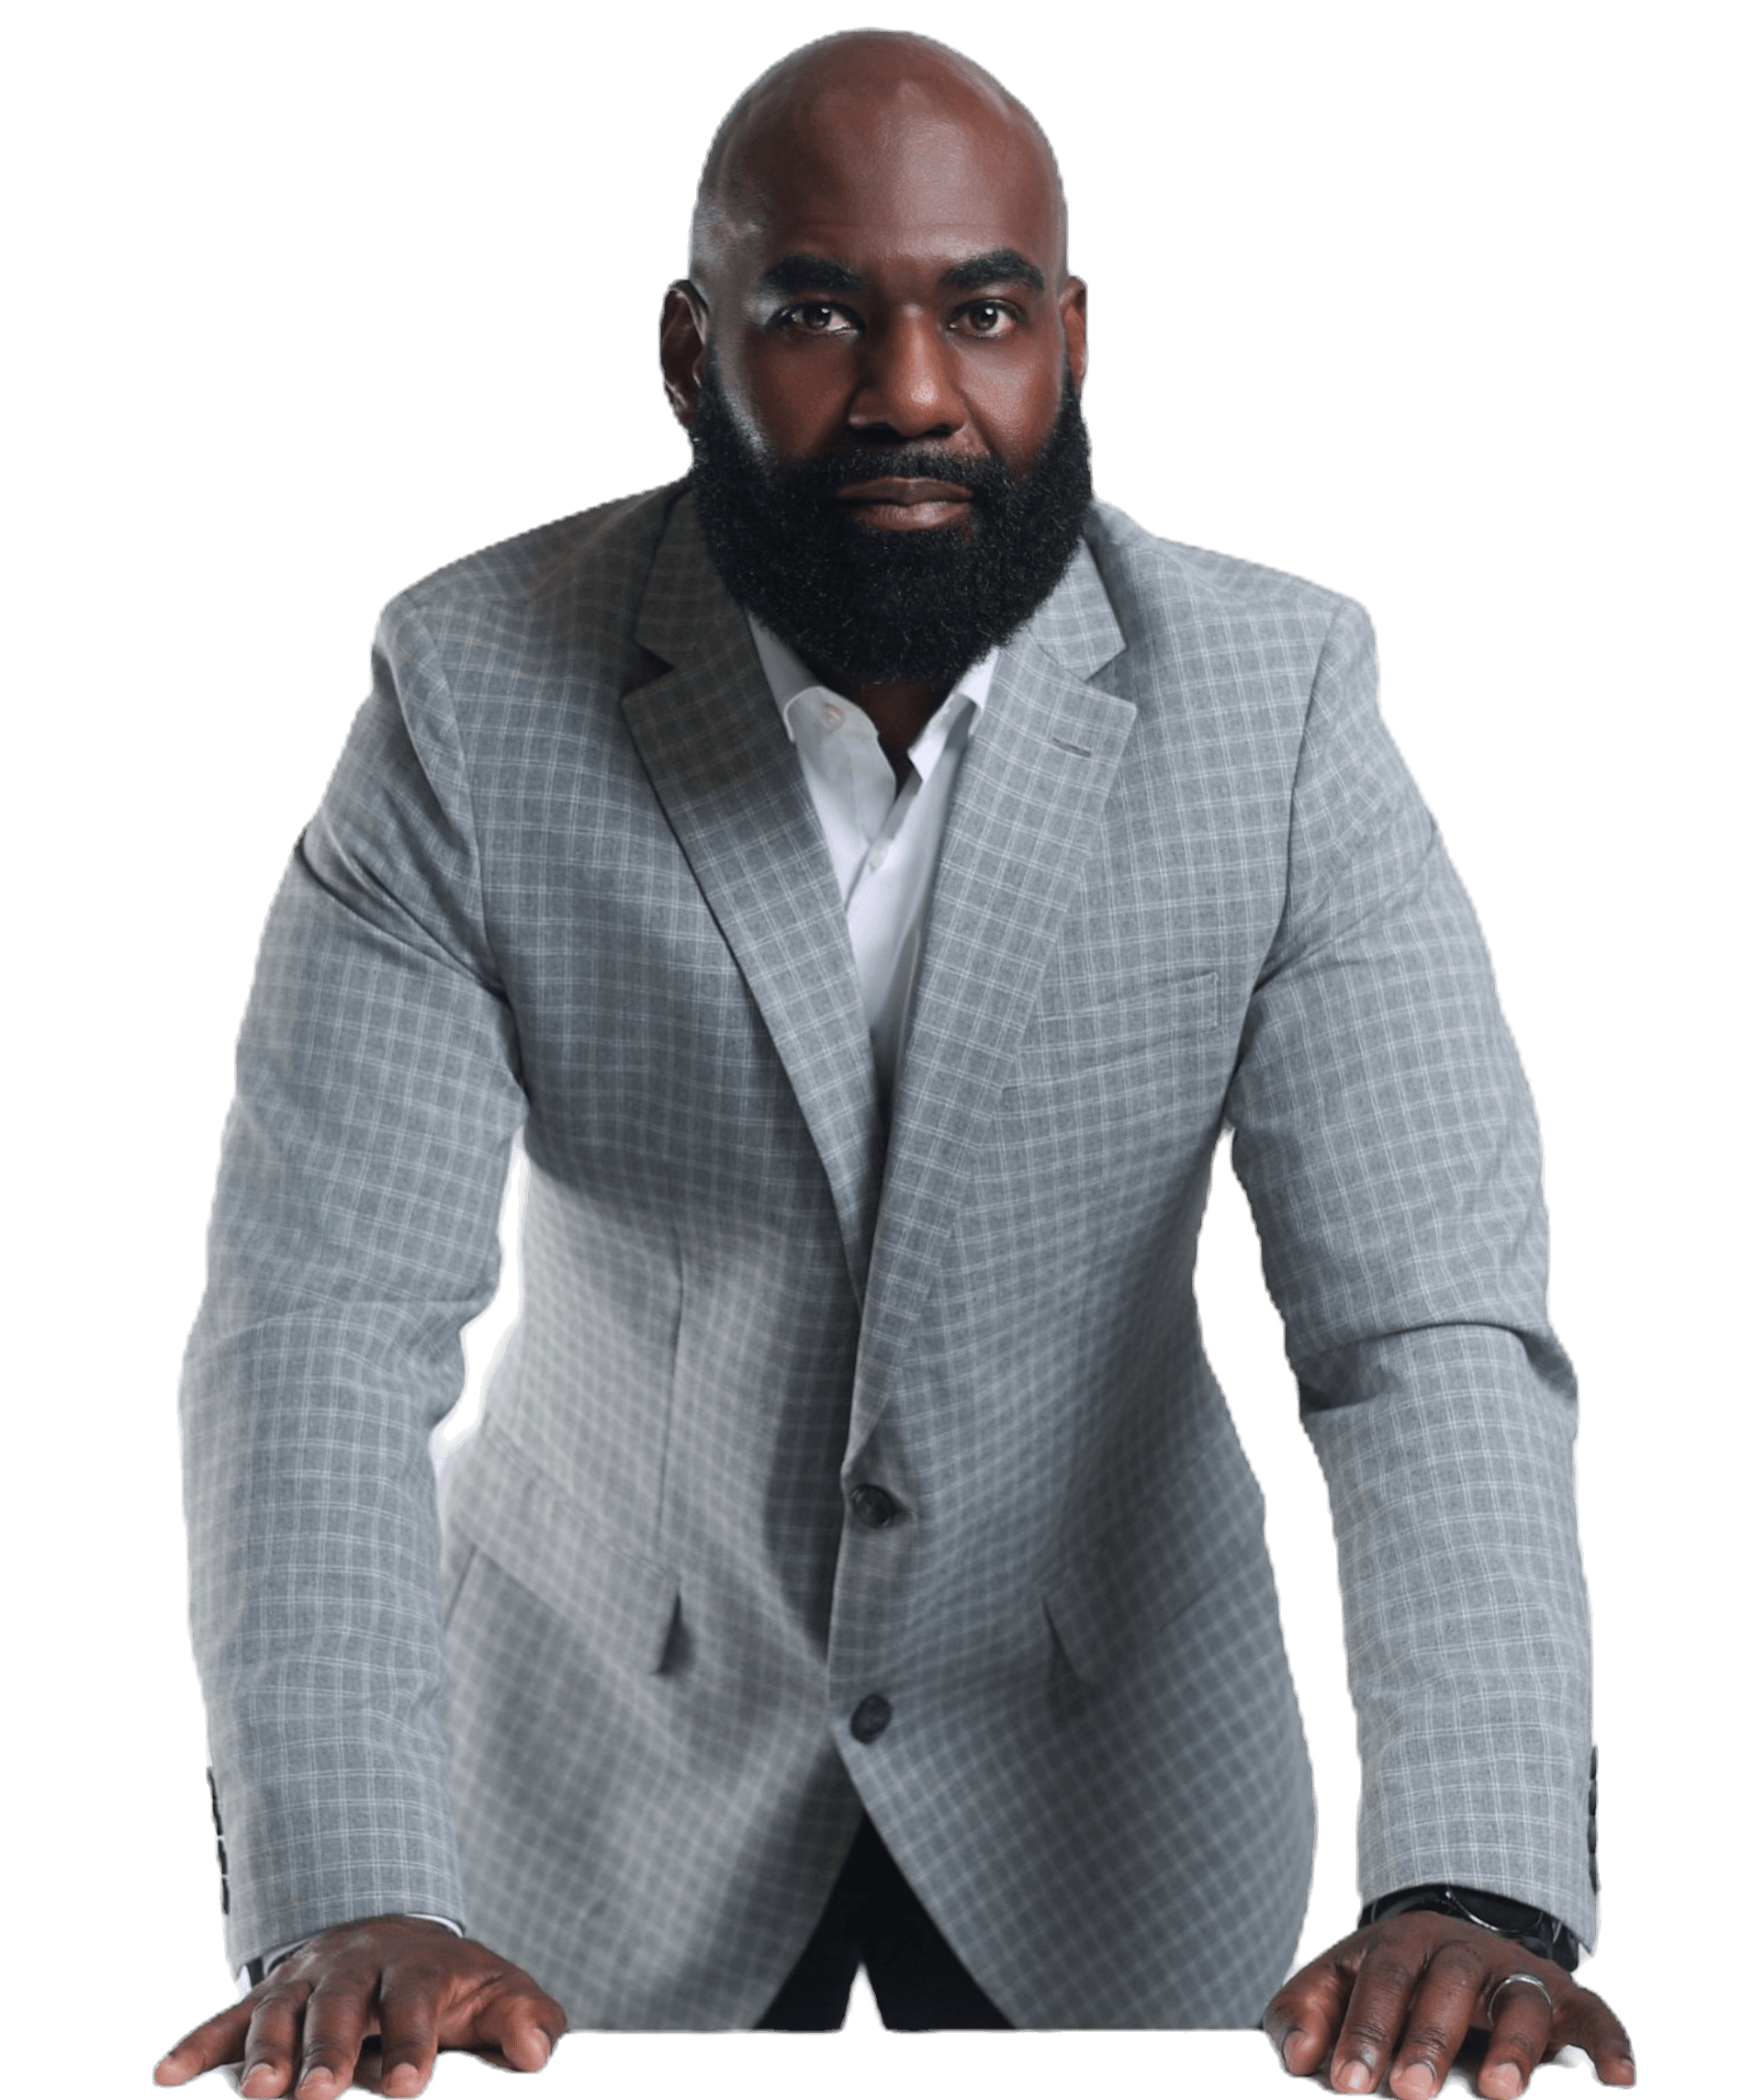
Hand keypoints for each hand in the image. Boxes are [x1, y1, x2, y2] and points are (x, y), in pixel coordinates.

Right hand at [151, 1914, 566, 2097]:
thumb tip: (539, 2053)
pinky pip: (227, 2019)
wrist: (399, 1935)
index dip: (409, 2043)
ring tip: (256, 2096)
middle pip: (339, 2005)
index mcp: (415, 1966)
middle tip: (317, 2096)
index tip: (408, 2087)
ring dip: (265, 2052)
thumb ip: (528, 2021)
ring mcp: (305, 1981)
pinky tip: (165, 2074)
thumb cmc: (455, 1986)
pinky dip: (198, 2044)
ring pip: (280, 2011)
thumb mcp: (501, 1994)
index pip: (412, 2002)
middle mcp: (355, 1967)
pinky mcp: (268, 1998)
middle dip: (327, 2050)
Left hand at [1263, 1910, 1635, 2097]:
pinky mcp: (1569, 2001)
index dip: (1364, 2031)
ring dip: (1513, 2048)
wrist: (1450, 1950)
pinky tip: (1619, 2082)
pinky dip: (1610, 2044)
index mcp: (1402, 1942)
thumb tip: (1296, 2060)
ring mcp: (1518, 1974)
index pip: (1381, 1980)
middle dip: (1428, 2040)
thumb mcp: (1336, 1991)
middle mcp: (1464, 1951)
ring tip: (1497, 2095)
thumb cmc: (1383, 1989)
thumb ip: (1304, 2018)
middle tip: (1407, 2093)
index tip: (1345, 2083)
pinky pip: (1596, 2016)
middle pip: (1449, 1984)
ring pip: (1521, 2000)